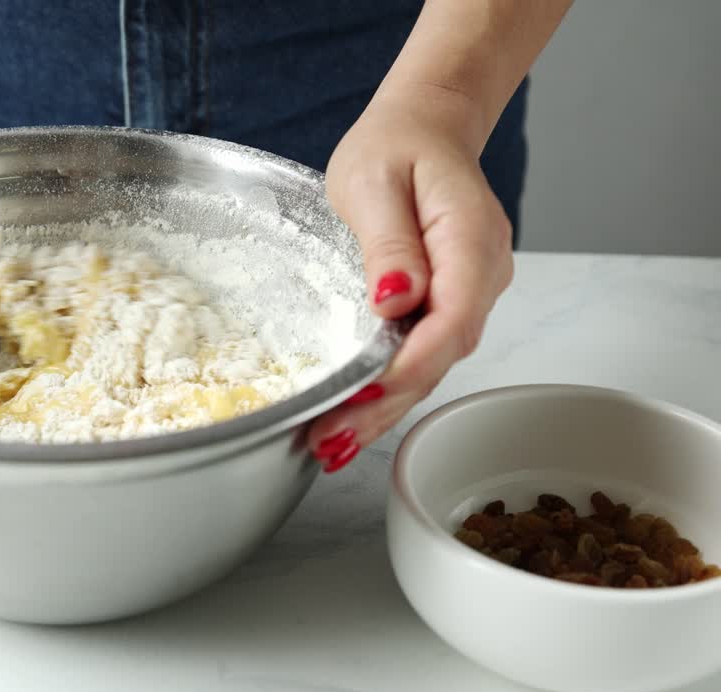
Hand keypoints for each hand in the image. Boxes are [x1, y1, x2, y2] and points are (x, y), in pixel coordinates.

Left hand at [308, 86, 514, 472]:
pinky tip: (353, 416)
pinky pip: (423, 351)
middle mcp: (481, 274)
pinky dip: (389, 388)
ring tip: (331, 443)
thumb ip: (389, 242)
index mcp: (469, 239)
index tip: (363, 394)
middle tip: (332, 440)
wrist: (424, 127)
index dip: (408, 364)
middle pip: (441, 355)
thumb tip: (396, 299)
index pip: (451, 318)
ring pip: (433, 363)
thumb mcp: (375, 180)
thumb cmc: (396, 145)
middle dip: (387, 404)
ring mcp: (469, 292)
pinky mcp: (448, 303)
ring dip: (385, 408)